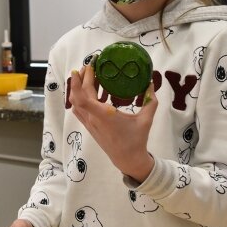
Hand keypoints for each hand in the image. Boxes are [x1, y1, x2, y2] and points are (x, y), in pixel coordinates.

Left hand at [68, 60, 157, 182]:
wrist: (128, 160)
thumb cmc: (136, 140)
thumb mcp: (146, 119)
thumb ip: (150, 100)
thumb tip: (151, 83)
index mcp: (103, 115)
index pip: (83, 98)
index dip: (79, 83)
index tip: (84, 68)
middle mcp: (92, 118)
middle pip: (79, 96)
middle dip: (82, 79)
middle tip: (90, 66)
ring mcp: (89, 123)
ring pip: (75, 103)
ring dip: (78, 88)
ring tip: (88, 76)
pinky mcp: (89, 127)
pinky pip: (79, 110)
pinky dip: (80, 98)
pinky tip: (90, 92)